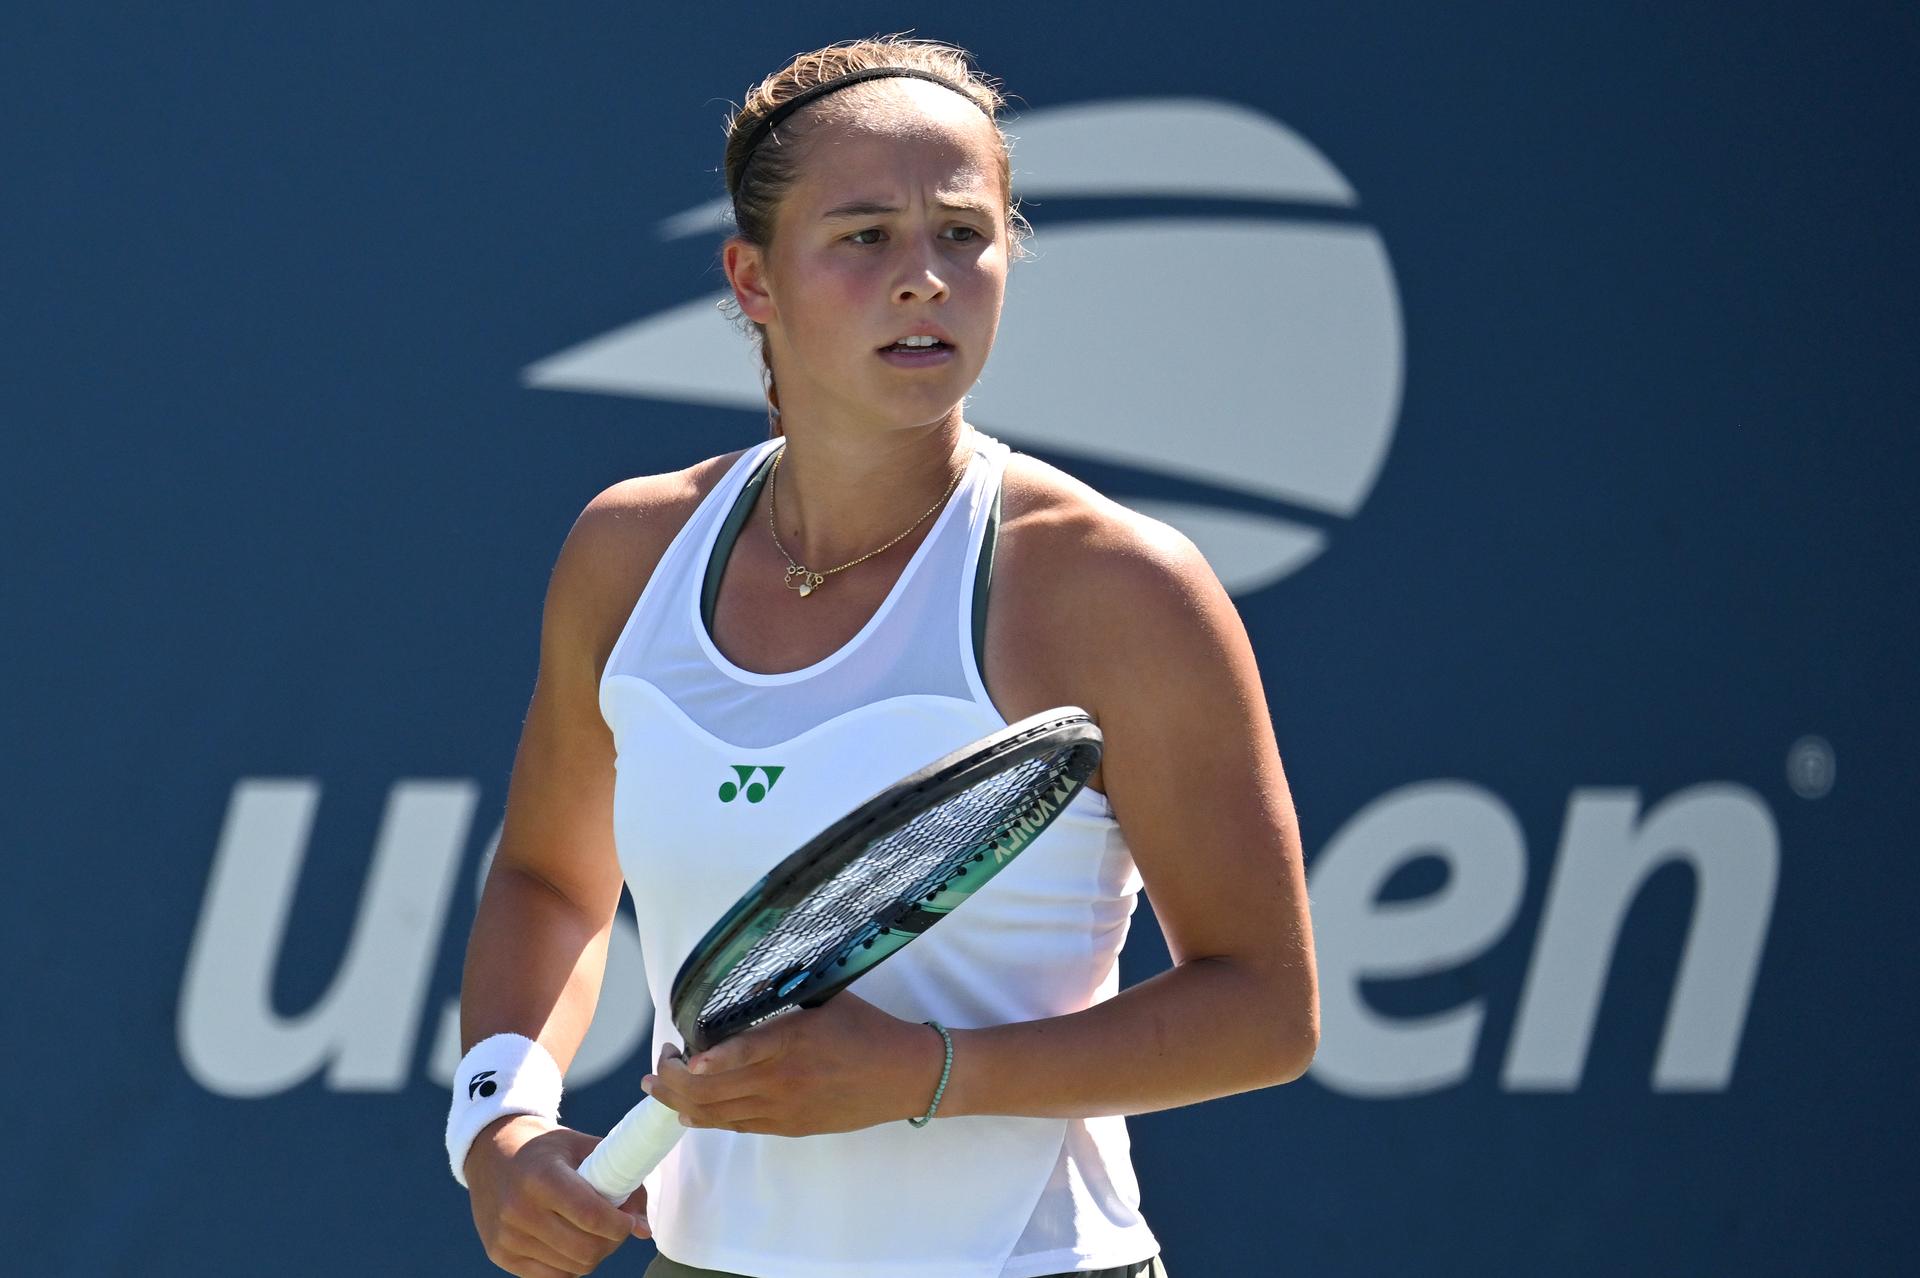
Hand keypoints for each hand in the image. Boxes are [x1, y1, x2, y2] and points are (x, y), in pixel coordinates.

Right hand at [464, 1114, 649, 1276]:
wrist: (492, 1151)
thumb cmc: (546, 1149)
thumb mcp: (584, 1148)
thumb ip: (621, 1181)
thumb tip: (644, 1230)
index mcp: (541, 1177)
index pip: (591, 1216)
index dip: (620, 1225)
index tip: (628, 1221)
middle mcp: (519, 1210)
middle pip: (585, 1249)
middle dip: (611, 1242)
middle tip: (615, 1227)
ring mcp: (507, 1237)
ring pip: (572, 1267)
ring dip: (592, 1254)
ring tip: (592, 1231)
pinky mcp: (500, 1255)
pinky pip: (552, 1276)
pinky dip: (570, 1265)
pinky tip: (571, 1241)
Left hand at [642, 993, 944, 1136]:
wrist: (904, 1075)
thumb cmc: (867, 1028)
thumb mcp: (826, 998)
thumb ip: (784, 994)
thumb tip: (741, 983)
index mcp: (793, 1040)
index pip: (740, 1055)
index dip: (704, 1063)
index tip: (678, 1056)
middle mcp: (783, 1080)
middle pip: (714, 1092)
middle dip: (673, 1082)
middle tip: (658, 1065)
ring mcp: (784, 1110)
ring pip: (719, 1115)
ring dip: (682, 1103)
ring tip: (659, 1089)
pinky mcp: (790, 1128)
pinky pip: (738, 1127)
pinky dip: (708, 1120)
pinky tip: (690, 1111)